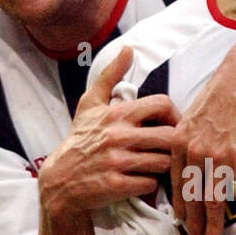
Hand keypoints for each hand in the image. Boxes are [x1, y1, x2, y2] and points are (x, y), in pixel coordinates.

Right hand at [40, 47, 180, 216]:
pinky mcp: (115, 185)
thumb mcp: (90, 103)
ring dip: (164, 166)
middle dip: (172, 145)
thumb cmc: (80, 139)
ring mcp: (116, 162)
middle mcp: (118, 136)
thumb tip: (128, 49)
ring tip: (156, 166)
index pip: (162, 105)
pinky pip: (150, 184)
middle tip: (168, 151)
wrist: (60, 179)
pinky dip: (150, 185)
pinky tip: (142, 181)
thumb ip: (110, 75)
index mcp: (117, 113)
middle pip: (169, 137)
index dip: (175, 116)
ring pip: (163, 162)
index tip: (171, 126)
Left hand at [170, 46, 235, 234]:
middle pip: (192, 197)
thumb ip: (188, 139)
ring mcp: (218, 157)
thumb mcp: (193, 115)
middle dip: (195, 224)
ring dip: (215, 227)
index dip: (179, 207)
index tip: (182, 223)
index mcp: (179, 143)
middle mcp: (194, 153)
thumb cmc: (222, 92)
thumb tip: (186, 157)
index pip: (175, 184)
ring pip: (214, 201)